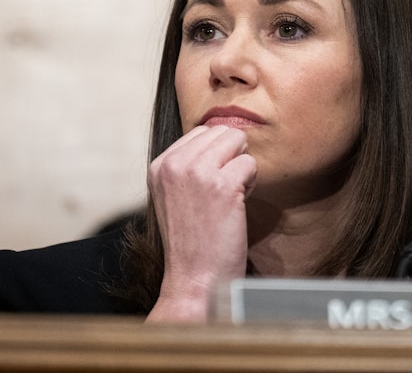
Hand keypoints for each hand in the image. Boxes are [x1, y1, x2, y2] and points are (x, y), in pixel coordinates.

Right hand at [145, 125, 256, 321]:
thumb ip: (187, 166)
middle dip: (231, 156)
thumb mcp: (174, 196)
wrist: (195, 279)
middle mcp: (174, 164)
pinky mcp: (223, 185)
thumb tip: (220, 136)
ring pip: (238, 141)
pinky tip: (237, 206)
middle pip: (222, 132)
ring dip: (242, 168)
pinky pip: (251, 164)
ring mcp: (197, 173)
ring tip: (230, 197)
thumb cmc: (192, 241)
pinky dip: (251, 183)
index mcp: (159, 165)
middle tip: (225, 190)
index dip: (216, 154)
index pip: (201, 131)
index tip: (210, 185)